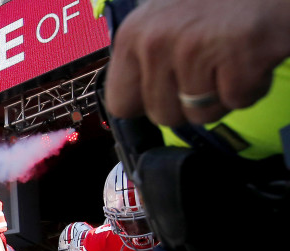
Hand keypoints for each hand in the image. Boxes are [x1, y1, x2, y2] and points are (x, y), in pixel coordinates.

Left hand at [104, 0, 289, 126]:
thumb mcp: (164, 17)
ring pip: (201, 115)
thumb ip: (143, 57)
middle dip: (189, 103)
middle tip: (210, 69)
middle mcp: (156, 41)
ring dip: (222, 95)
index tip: (169, 88)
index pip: (121, 104)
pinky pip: (238, 101)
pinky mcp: (239, 56)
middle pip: (163, 116)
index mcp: (133, 33)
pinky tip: (252, 55)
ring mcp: (196, 49)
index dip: (149, 103)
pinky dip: (252, 86)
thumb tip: (128, 101)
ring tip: (231, 58)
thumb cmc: (220, 1)